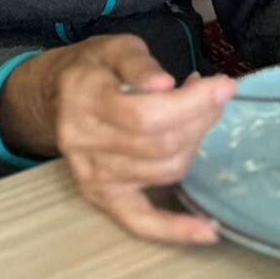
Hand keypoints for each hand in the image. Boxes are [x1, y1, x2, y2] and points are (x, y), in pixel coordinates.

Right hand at [50, 35, 233, 244]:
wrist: (56, 96)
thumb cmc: (96, 67)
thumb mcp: (115, 47)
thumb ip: (139, 63)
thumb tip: (164, 85)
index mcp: (85, 99)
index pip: (146, 114)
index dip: (192, 103)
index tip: (223, 86)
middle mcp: (84, 143)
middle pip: (159, 145)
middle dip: (199, 120)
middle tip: (216, 97)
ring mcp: (92, 175)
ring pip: (163, 172)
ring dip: (195, 146)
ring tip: (201, 119)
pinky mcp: (103, 197)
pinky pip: (140, 222)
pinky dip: (174, 230)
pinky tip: (207, 231)